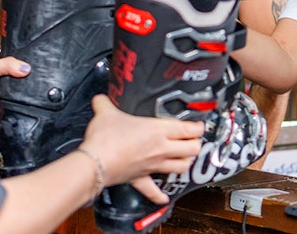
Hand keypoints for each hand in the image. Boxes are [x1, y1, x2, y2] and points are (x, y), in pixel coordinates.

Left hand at [0, 57, 29, 126]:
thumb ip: (7, 65)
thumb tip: (25, 67)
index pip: (17, 72)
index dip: (24, 71)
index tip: (30, 70)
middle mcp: (2, 89)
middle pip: (20, 87)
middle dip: (23, 86)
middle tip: (23, 83)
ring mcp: (2, 102)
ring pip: (19, 102)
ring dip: (19, 100)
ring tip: (14, 95)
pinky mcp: (1, 116)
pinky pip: (14, 115)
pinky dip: (15, 112)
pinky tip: (12, 106)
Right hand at [81, 95, 202, 201]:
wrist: (95, 163)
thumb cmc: (105, 138)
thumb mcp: (105, 112)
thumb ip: (105, 103)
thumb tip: (100, 98)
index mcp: (157, 130)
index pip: (187, 129)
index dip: (198, 127)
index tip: (200, 125)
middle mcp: (160, 149)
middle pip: (191, 150)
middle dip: (196, 145)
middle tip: (194, 140)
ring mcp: (152, 166)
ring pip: (180, 168)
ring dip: (186, 163)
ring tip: (186, 159)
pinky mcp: (140, 179)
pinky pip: (153, 190)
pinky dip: (159, 195)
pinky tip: (164, 198)